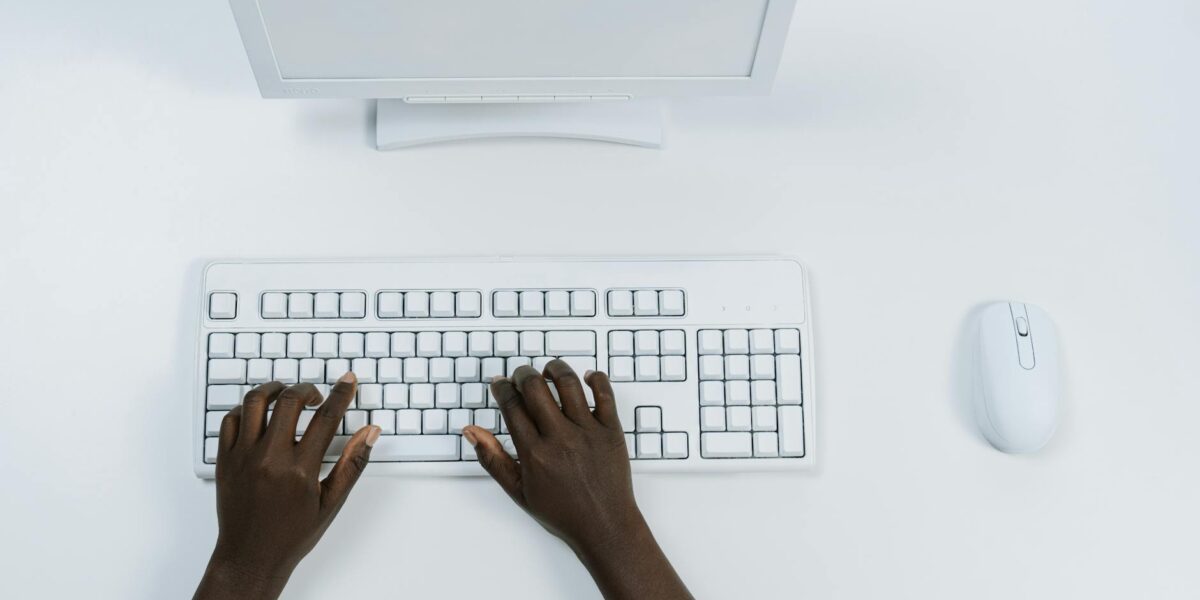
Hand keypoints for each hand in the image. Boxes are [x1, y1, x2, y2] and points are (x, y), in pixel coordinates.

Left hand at [194, 373, 380, 599]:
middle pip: (290, 401)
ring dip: (274, 389)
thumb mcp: (331, 502)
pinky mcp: (225, 460)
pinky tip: (260, 414)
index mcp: (300, 470)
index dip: (341, 394)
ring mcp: (243, 457)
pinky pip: (231, 420)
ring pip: (255, 402)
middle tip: (316, 395)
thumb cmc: (291, 534)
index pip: (326, 418)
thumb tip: (370, 433)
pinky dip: (246, 410)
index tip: (347, 381)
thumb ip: (352, 464)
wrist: (250, 557)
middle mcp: (269, 458)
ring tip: (286, 393)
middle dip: (308, 389)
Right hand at [463, 361, 691, 599]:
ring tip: (549, 370)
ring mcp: (588, 432)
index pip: (512, 406)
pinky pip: (605, 395)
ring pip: (569, 384)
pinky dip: (596, 379)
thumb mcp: (519, 490)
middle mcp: (560, 438)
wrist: (604, 526)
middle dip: (523, 374)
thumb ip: (493, 458)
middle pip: (536, 388)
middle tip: (521, 375)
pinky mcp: (612, 431)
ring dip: (555, 369)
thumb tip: (471, 431)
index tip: (500, 384)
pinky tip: (588, 377)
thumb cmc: (563, 512)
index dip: (502, 388)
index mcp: (535, 453)